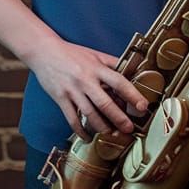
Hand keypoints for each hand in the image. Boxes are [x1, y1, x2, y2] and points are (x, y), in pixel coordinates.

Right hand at [25, 37, 148, 141]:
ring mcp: (72, 91)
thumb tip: (131, 70)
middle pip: (105, 103)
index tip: (143, 106)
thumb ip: (112, 63)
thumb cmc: (72, 53)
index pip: (119, 82)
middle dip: (119, 118)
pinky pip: (72, 119)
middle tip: (129, 129)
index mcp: (96, 68)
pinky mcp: (61, 99)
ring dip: (102, 127)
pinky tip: (88, 137)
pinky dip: (81, 131)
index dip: (133, 95)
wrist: (45, 51)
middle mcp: (85, 80)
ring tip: (112, 134)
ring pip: (90, 114)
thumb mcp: (95, 54)